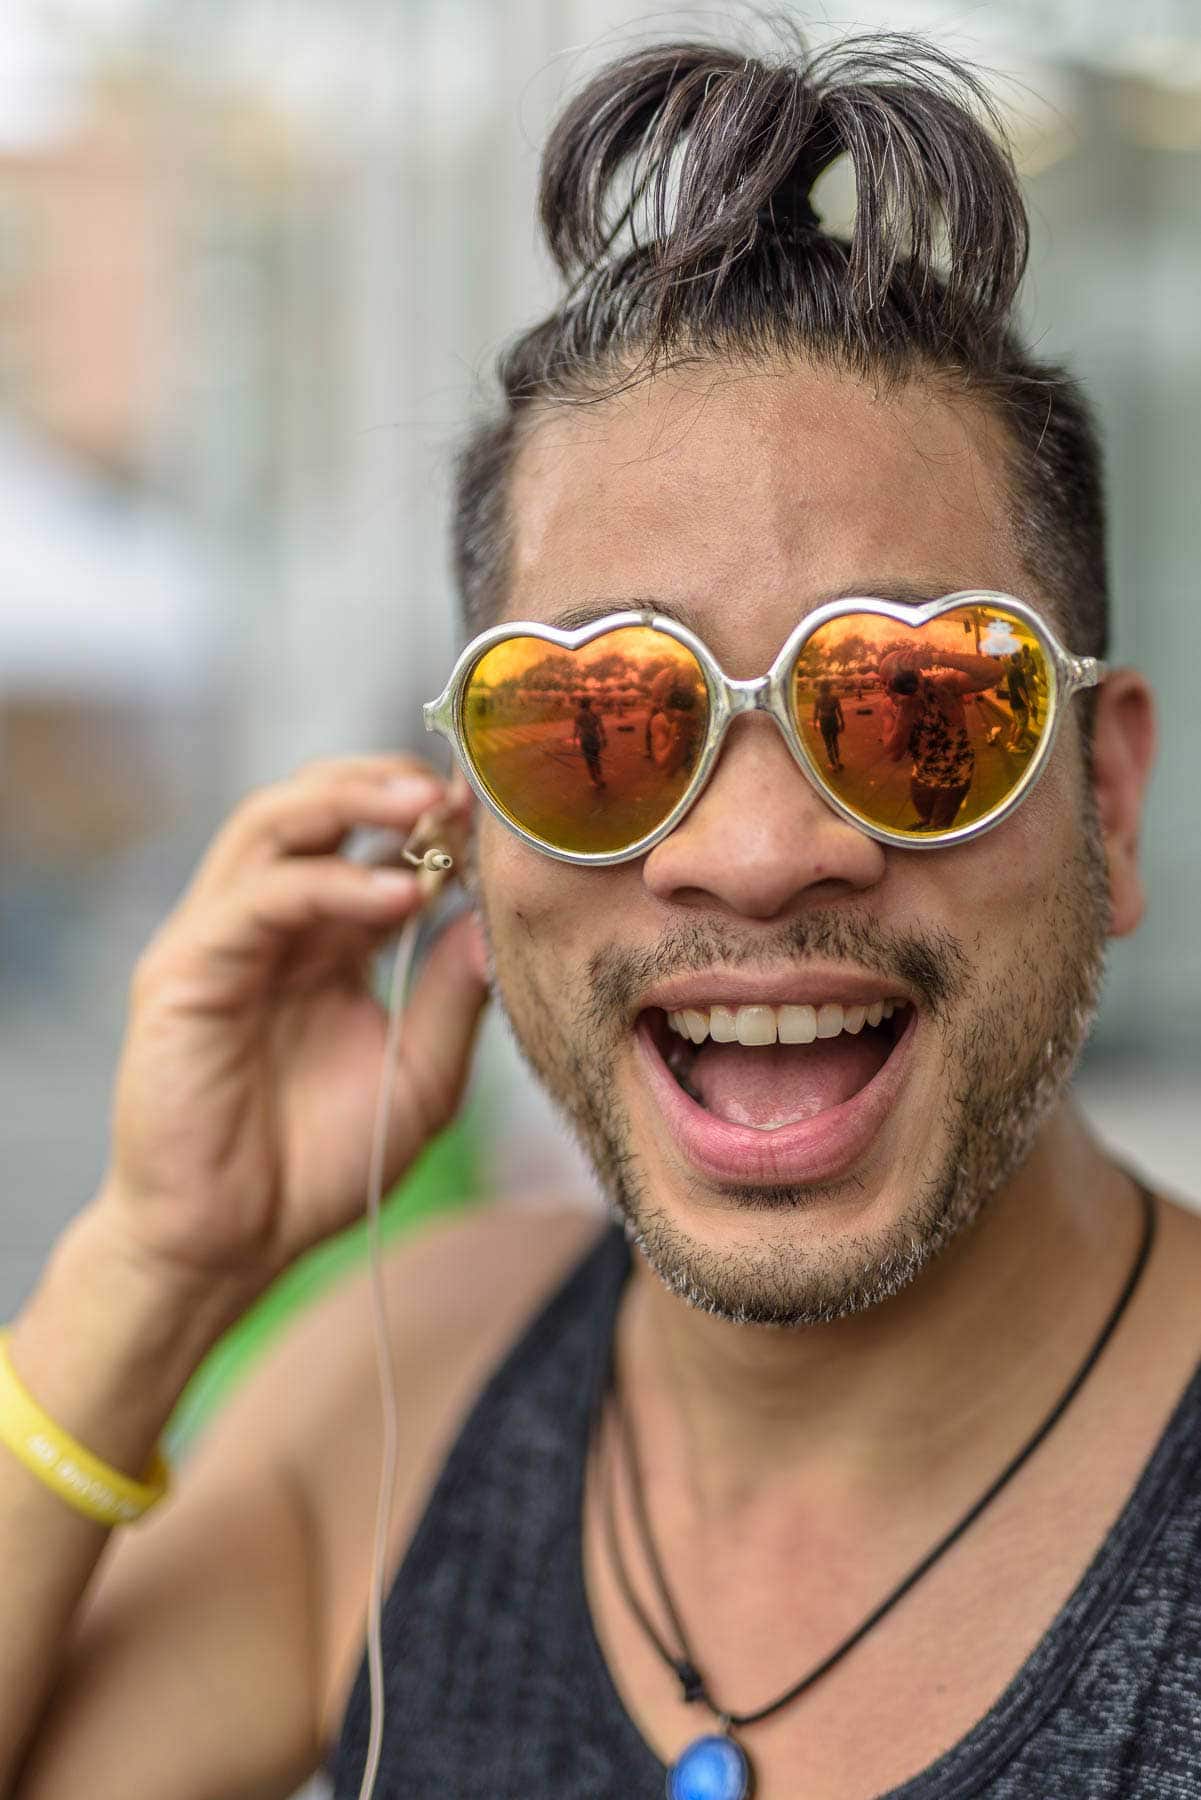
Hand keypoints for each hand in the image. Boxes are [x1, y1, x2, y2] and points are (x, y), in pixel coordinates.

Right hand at [94, 757, 487, 1300]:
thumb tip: (497, 915)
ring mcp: (220, 939)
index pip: (369, 841)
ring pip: (273, 823)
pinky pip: (257, 898)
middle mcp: (268, 923)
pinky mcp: (183, 970)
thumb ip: (453, 994)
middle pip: (314, 803)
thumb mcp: (420, 1075)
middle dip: (388, 781)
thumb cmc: (318, 1165)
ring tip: (429, 805)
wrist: (230, 1245)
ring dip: (352, 799)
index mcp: (324, 940)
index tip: (499, 812)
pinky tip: (397, 893)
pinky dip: (328, 883)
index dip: (432, 817)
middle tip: (462, 787)